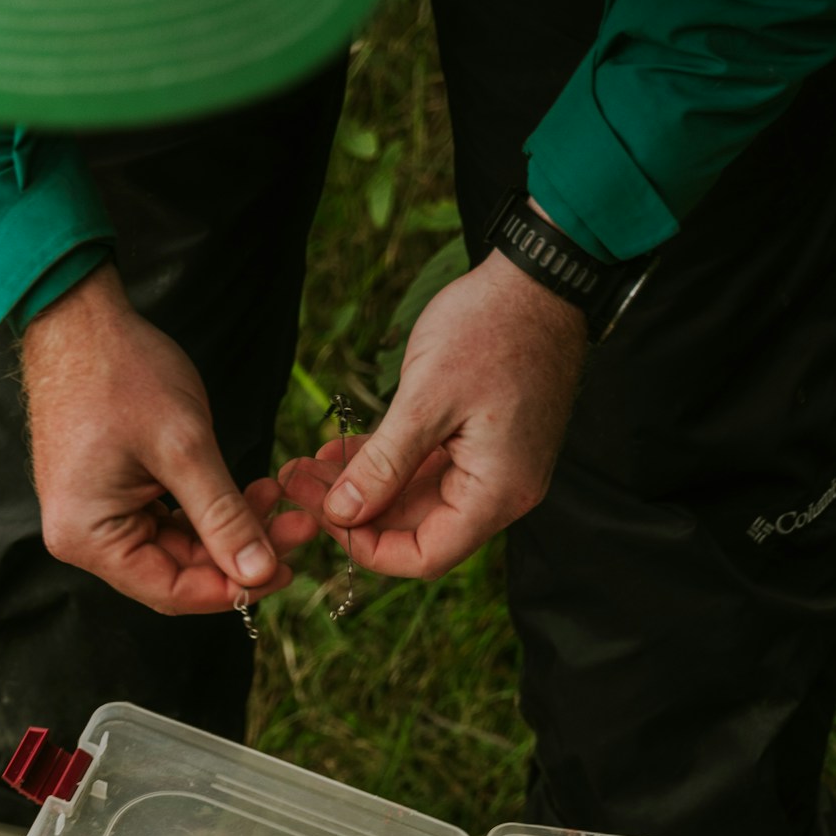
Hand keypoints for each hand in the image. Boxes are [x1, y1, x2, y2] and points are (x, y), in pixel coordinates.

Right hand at [21, 265, 297, 614]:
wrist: (79, 317)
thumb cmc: (123, 372)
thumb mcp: (185, 447)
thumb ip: (223, 516)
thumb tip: (259, 575)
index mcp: (88, 535)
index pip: (171, 591)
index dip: (233, 588)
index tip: (289, 568)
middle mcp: (84, 536)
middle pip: (176, 571)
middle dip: (240, 552)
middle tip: (299, 526)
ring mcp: (95, 515)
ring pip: (178, 546)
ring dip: (230, 528)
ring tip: (278, 498)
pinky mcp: (110, 493)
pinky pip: (166, 519)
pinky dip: (208, 509)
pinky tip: (249, 490)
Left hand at [273, 250, 585, 580]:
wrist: (539, 278)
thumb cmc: (492, 328)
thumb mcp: (426, 398)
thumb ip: (384, 464)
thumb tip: (342, 514)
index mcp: (497, 492)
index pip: (425, 556)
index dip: (367, 547)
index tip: (321, 516)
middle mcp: (501, 491)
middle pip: (416, 530)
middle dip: (353, 511)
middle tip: (296, 480)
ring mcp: (494, 467)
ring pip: (415, 499)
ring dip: (363, 486)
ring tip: (308, 464)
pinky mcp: (483, 443)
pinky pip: (428, 469)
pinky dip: (386, 464)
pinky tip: (341, 451)